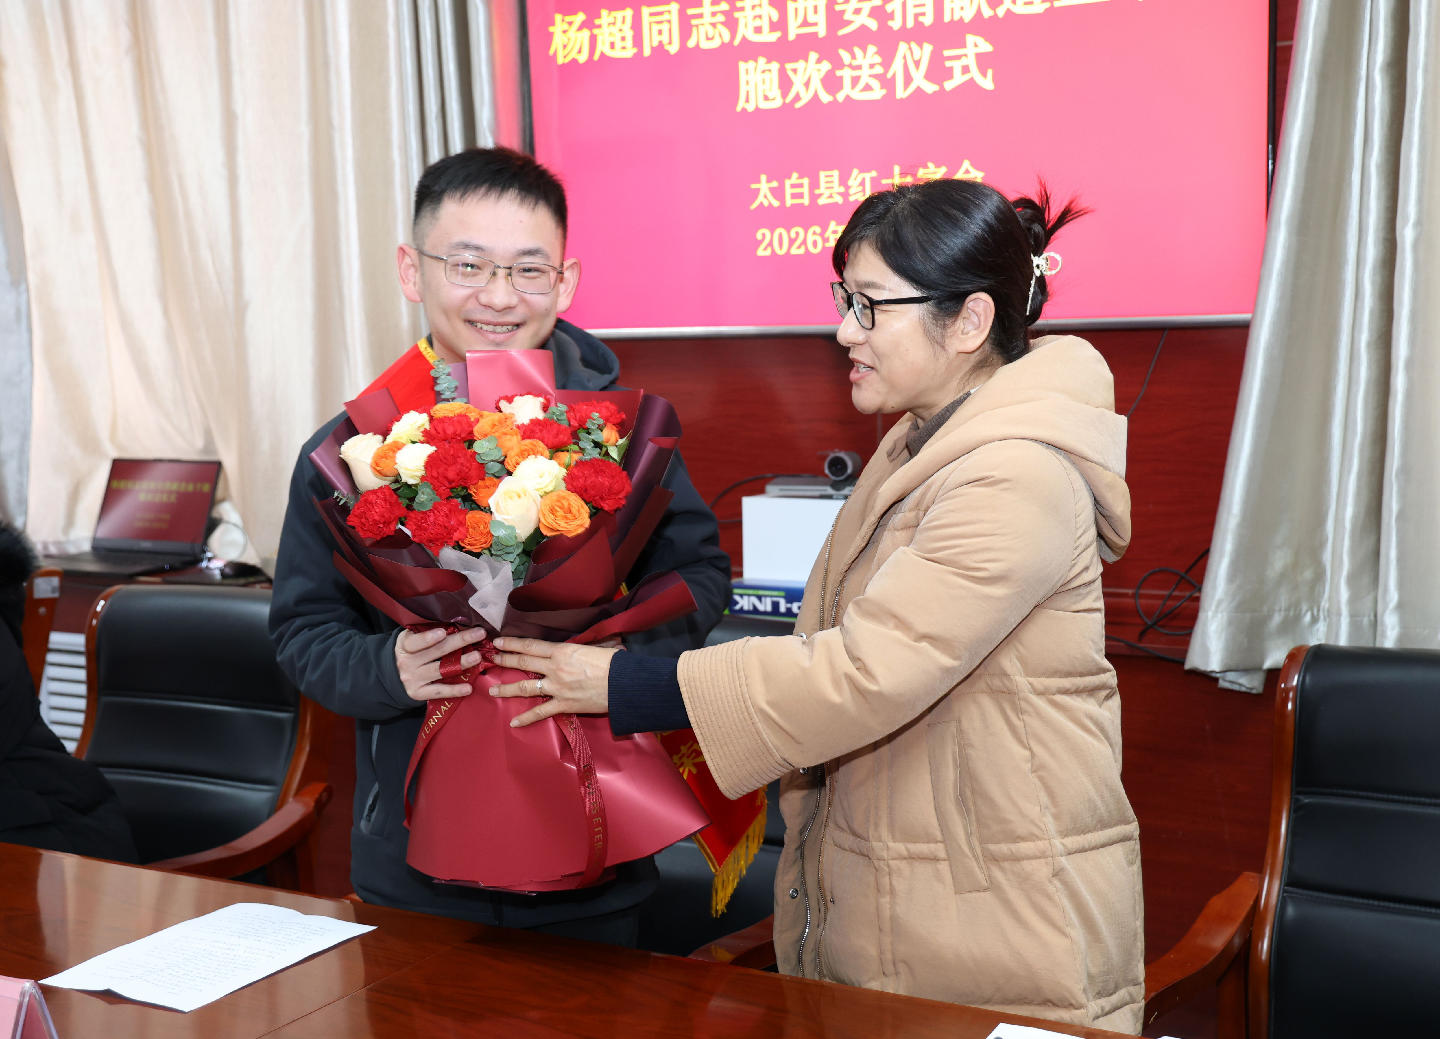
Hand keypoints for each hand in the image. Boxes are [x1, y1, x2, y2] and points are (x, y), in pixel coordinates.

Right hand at [394, 626, 488, 702]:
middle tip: (478, 634)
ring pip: (440, 670)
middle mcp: (407, 663)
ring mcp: (413, 679)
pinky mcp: (419, 693)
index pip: (414, 642)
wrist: (392, 676)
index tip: (443, 632)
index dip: (428, 638)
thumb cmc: (411, 651)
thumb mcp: (412, 639)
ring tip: (477, 657)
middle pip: (436, 652)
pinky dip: (454, 690)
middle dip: (459, 641)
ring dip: (461, 663)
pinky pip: (438, 691)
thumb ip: (427, 632)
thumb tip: (457, 622)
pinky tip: (468, 688)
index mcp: (405, 645)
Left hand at [490, 637, 619, 726]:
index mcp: (562, 651)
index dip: (512, 643)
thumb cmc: (613, 663)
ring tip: (492, 690)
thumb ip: (578, 649)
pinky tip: (513, 722)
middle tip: (492, 660)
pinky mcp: (564, 705)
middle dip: (505, 661)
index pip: (531, 645)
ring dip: (507, 688)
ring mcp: (557, 688)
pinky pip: (541, 712)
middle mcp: (555, 668)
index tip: (498, 641)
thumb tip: (574, 647)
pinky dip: (526, 718)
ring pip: (526, 688)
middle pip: (524, 663)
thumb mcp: (593, 648)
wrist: (624, 684)